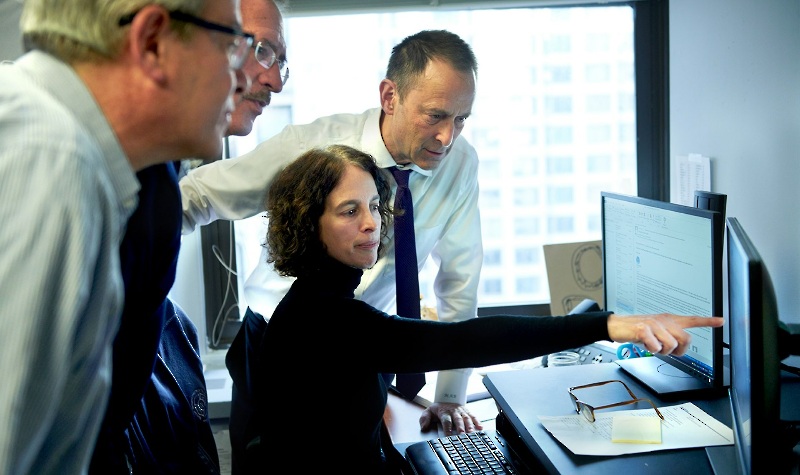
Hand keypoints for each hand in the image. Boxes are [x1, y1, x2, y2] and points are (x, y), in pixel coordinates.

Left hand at [419, 402, 482, 435]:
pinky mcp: (467, 412)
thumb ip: (424, 419)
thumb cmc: (438, 408)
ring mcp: (461, 412)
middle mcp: (454, 412)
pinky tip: (480, 427)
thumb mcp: (428, 412)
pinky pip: (473, 416)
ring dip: (470, 426)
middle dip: (460, 428)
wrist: (446, 397)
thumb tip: (424, 427)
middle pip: (458, 420)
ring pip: (466, 418)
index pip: (446, 421)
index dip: (447, 428)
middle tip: (462, 435)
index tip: (448, 436)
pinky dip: (477, 422)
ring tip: (472, 433)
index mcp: (444, 413)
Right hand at [607, 314, 723, 355]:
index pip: (692, 319)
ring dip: (661, 351)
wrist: (617, 325)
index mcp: (669, 320)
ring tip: (652, 345)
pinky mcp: (643, 329)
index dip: (708, 321)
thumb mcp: (656, 331)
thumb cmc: (637, 330)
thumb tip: (680, 348)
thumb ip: (670, 337)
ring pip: (671, 345)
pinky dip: (650, 349)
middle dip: (678, 350)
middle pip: (685, 339)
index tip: (721, 321)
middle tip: (667, 350)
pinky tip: (644, 343)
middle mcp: (664, 320)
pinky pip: (655, 347)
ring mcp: (654, 324)